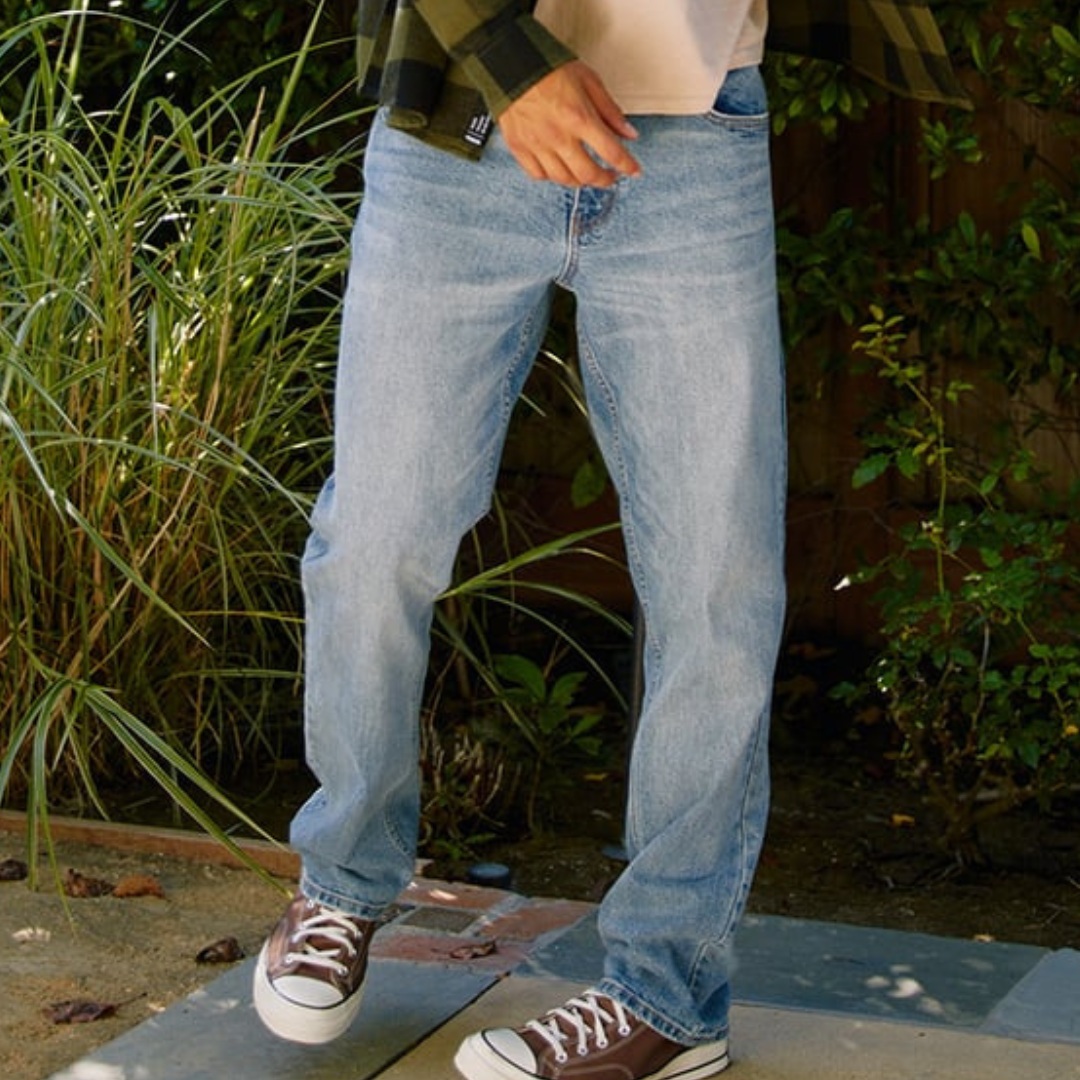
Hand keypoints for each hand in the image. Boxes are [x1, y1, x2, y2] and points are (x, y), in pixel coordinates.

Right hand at [497, 61, 641, 186]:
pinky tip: (559, 167)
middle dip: (605, 179)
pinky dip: (552, 176)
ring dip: (580, 180)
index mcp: (579, 117)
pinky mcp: (520, 148)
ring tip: (586, 172)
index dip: (627, 166)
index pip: (611, 152)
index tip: (633, 171)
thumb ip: (610, 110)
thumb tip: (628, 133)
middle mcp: (558, 136)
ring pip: (564, 179)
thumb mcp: (588, 80)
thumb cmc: (547, 67)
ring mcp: (537, 145)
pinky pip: (539, 175)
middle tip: (610, 175)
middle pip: (588, 174)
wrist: (510, 62)